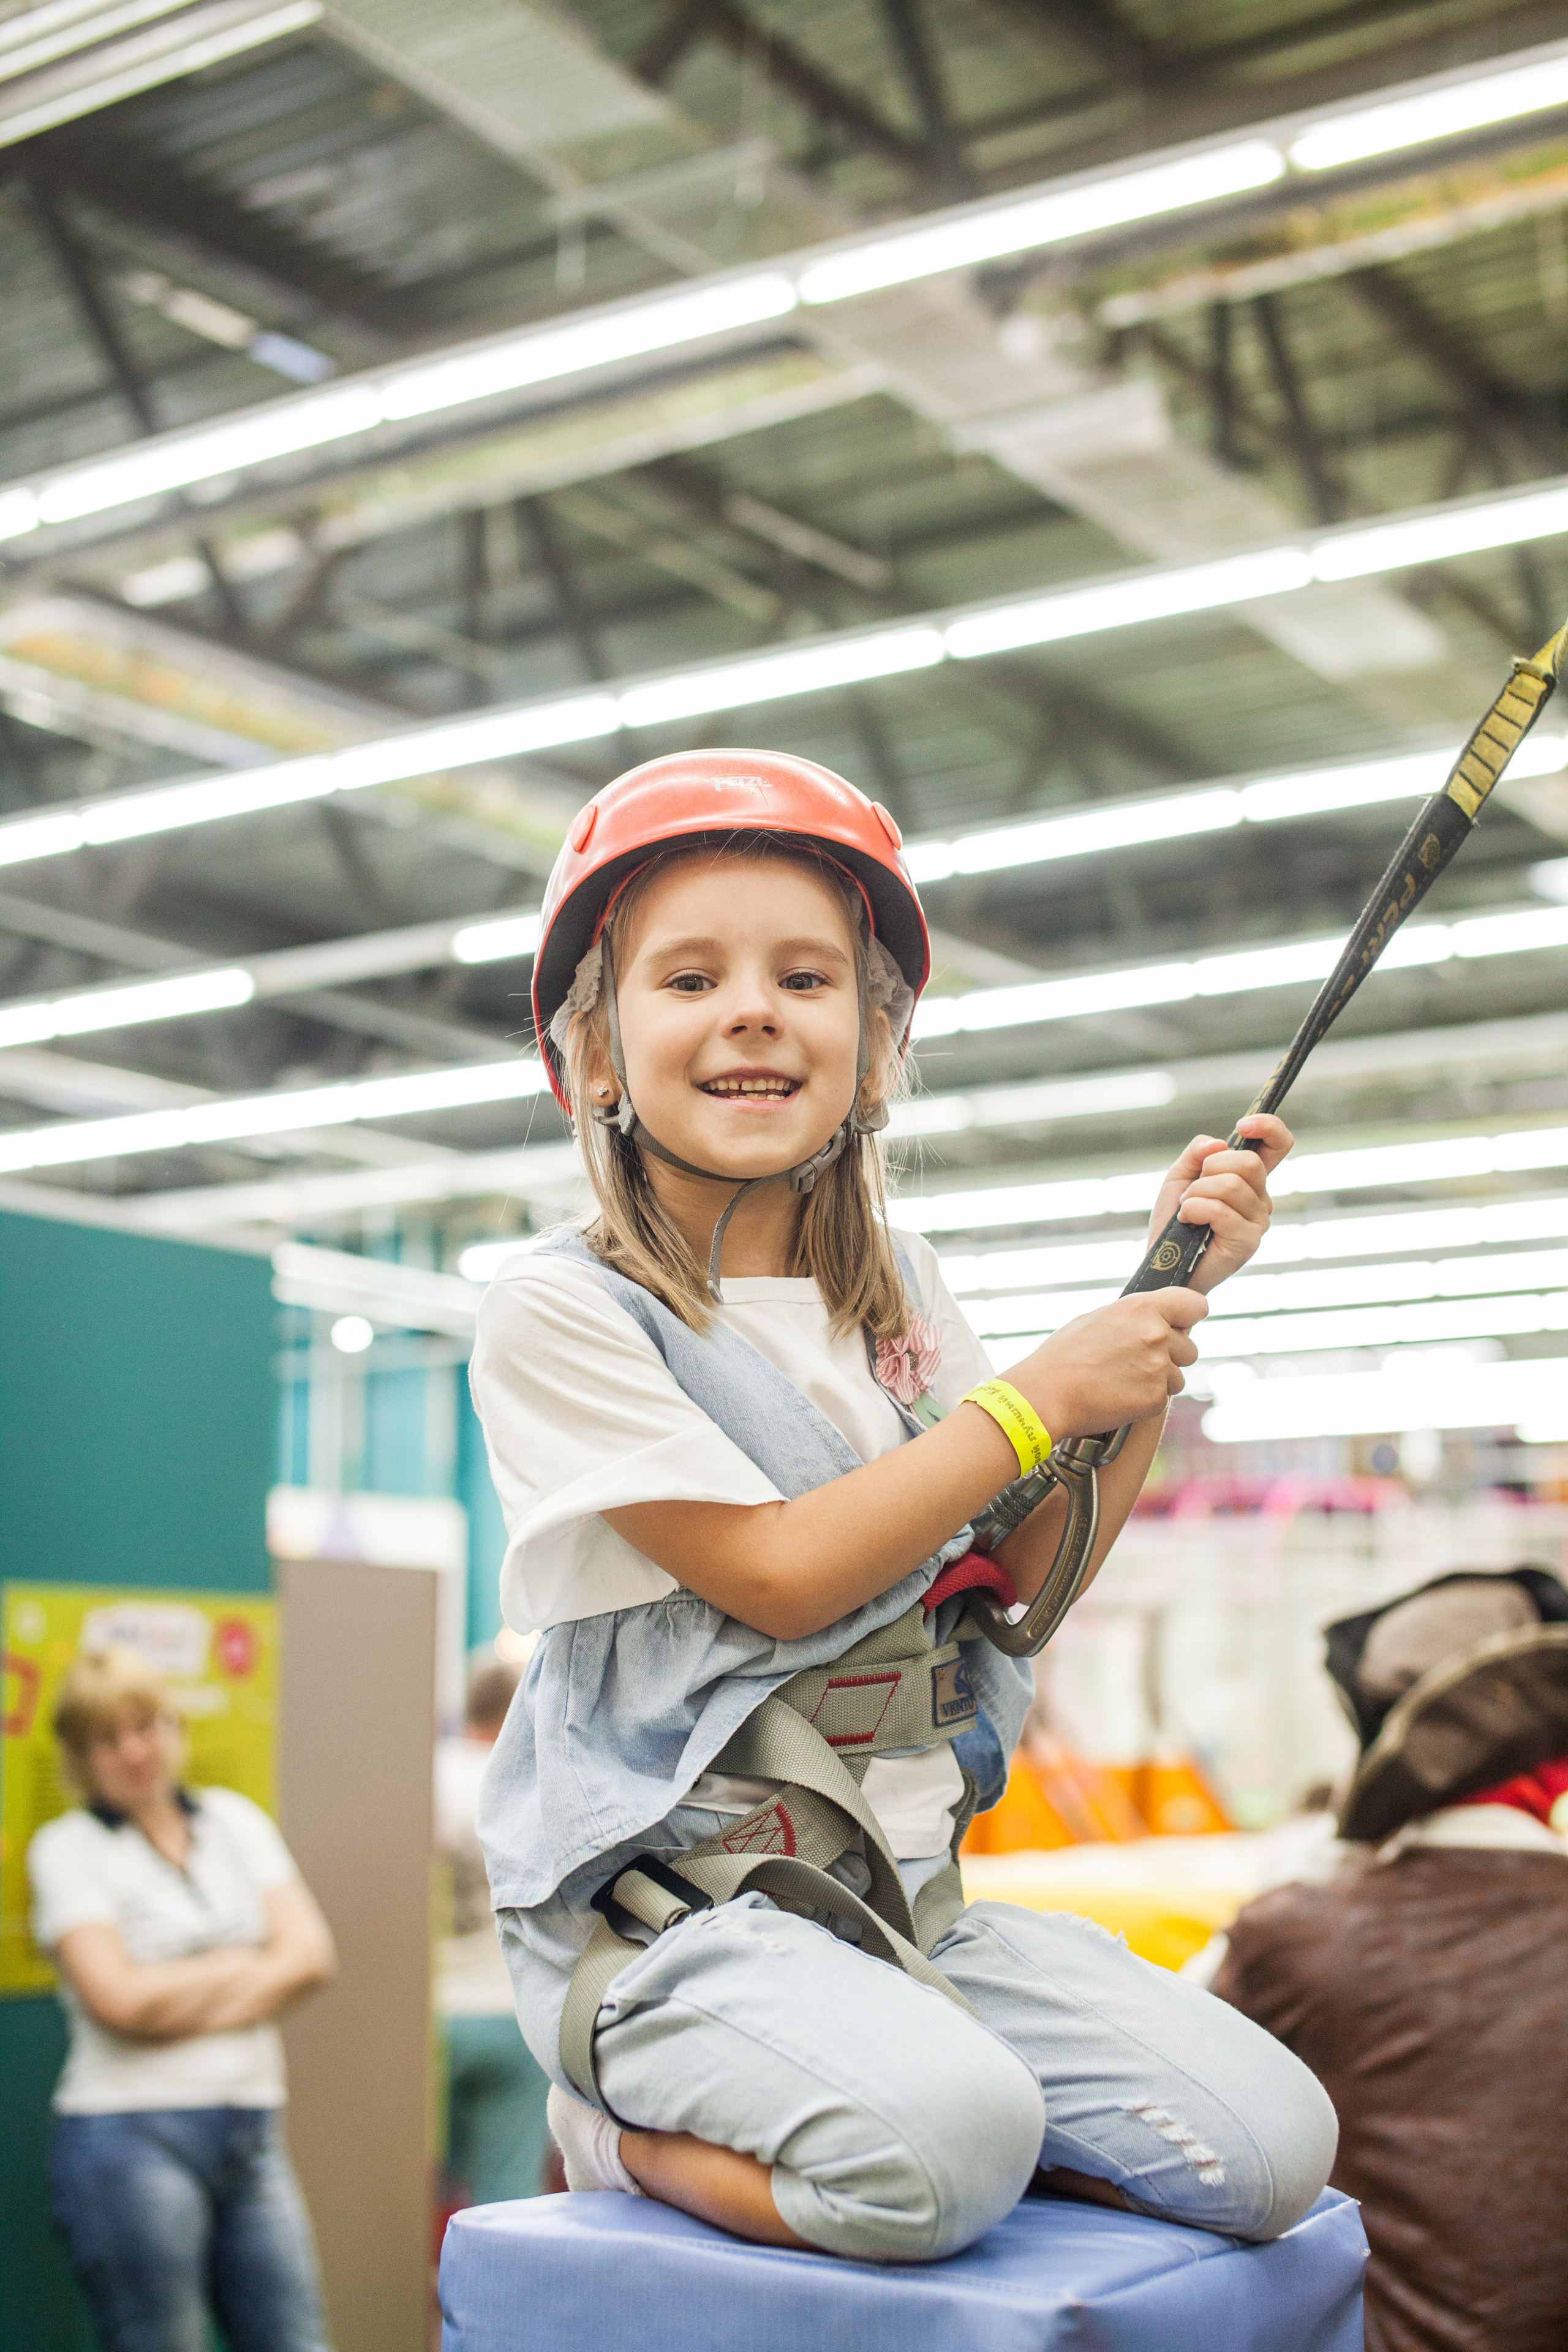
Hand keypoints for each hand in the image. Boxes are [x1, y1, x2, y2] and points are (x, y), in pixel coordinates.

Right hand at [1004, 1288, 1206, 1441]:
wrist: (1046, 1395)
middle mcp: (1156, 1335)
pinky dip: (1146, 1400)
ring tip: (1123, 1381)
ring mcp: (1158, 1368)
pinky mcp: (1155, 1398)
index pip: (1196, 1305)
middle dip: (1171, 1356)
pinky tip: (1119, 1396)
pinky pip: (1163, 1399)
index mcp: (1142, 1308)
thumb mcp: (1096, 1318)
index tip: (1179, 1325)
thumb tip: (1154, 1318)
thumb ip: (1133, 1316)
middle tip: (1138, 1362)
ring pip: (1178, 1376)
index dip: (1187, 1317)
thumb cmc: (1064, 1356)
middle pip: (1189, 1347)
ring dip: (1159, 1380)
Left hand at [1146, 1114, 1293, 1294]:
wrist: (1164, 1263)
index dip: (1269, 1127)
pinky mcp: (1248, 1241)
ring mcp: (1258, 1221)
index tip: (1242, 1125)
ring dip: (1196, 1194)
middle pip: (1248, 1162)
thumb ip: (1196, 1153)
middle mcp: (1261, 1198)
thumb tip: (1218, 1145)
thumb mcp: (1179, 1176)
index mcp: (1250, 1179)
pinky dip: (1194, 1210)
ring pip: (1231, 1185)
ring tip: (1186, 1210)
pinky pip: (1221, 1210)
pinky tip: (1187, 1221)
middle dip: (1209, 1169)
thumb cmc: (1174, 1221)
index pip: (1279, 1145)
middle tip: (1192, 1190)